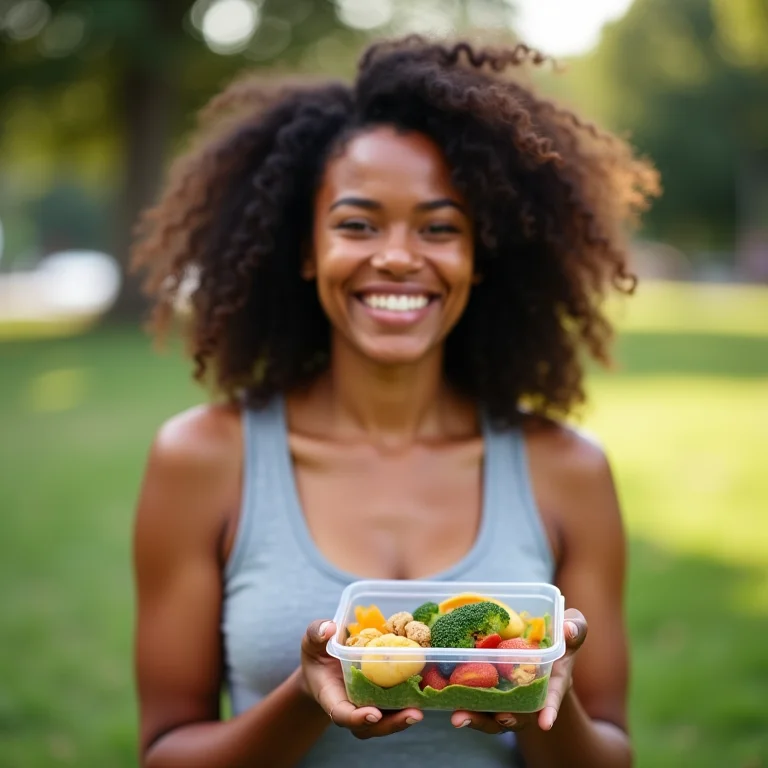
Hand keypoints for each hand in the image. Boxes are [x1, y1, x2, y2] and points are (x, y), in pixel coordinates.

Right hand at [300, 619, 423, 739]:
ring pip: (384, 721)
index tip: (373, 713)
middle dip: (391, 724)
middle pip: (370, 725)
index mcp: (331, 696)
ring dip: (402, 719)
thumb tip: (330, 628)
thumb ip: (317, 634)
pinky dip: (408, 703)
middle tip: (412, 715)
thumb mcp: (311, 642)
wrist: (325, 667)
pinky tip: (424, 694)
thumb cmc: (317, 655)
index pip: (341, 713)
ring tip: (419, 711)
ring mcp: (366, 706)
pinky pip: (393, 706)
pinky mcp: (380, 699)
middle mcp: (350, 706)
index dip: (357, 717)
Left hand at [449, 609, 587, 734]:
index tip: (546, 722)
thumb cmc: (556, 639)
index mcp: (551, 681)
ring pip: (492, 716)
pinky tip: (444, 700)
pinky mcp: (487, 694)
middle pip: (518, 714)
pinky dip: (462, 704)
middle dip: (506, 719)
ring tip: (459, 718)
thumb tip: (568, 628)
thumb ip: (574, 629)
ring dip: (476, 719)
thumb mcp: (569, 631)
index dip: (550, 709)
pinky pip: (475, 704)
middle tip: (499, 717)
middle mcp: (528, 696)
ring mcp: (507, 699)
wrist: (536, 647)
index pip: (552, 697)